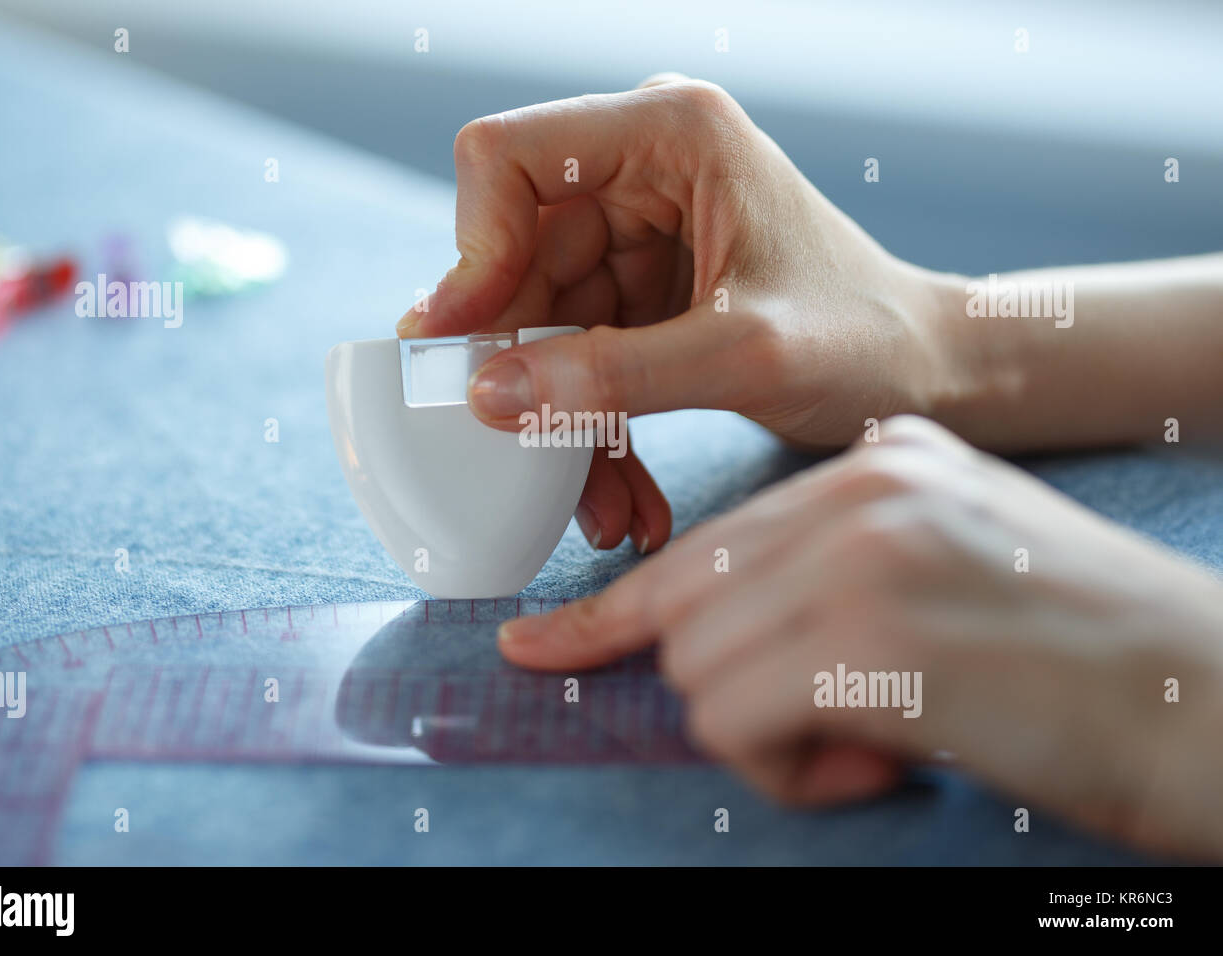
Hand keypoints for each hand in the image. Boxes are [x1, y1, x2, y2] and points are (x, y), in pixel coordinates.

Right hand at [397, 76, 957, 552]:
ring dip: (561, 422)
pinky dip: (594, 428)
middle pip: (516, 261)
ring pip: (543, 327)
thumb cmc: (868, 339)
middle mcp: (641, 172)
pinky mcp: (644, 293)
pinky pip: (581, 359)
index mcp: (669, 135)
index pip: (508, 161)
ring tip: (600, 508)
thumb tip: (486, 394)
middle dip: (525, 372)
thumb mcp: (744, 356)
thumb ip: (616, 374)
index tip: (463, 349)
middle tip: (527, 461)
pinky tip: (621, 495)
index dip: (471, 252)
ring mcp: (639, 234)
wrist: (929, 372)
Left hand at [496, 416, 1222, 859]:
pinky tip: (889, 761)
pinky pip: (735, 724)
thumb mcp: (953, 562)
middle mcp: (860, 488)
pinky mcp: (872, 639)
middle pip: (686, 614)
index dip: (613, 611)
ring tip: (882, 744)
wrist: (1216, 697)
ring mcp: (864, 555)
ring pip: (699, 676)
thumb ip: (837, 565)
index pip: (705, 544)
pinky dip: (795, 773)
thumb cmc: (1082, 654)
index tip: (542, 644)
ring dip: (774, 743)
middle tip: (840, 733)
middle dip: (734, 698)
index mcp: (875, 465)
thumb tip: (719, 624)